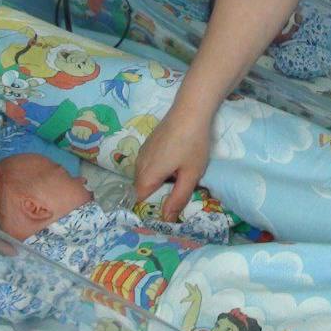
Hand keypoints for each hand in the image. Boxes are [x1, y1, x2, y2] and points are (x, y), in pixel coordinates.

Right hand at [133, 105, 211, 221]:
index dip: (149, 208)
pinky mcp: (148, 144)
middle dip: (156, 195)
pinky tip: (176, 163)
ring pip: (145, 176)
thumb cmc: (192, 144)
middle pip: (141, 188)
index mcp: (146, 175)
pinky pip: (148, 164)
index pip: (138, 200)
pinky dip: (158, 170)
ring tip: (179, 179)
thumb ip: (178, 198)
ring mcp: (142, 152)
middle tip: (176, 196)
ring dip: (158, 182)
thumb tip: (166, 220)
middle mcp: (139, 164)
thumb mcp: (190, 175)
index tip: (164, 212)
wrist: (190, 111)